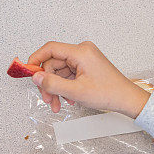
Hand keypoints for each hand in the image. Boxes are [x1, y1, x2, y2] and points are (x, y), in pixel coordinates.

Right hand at [28, 41, 151, 116]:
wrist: (126, 99)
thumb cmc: (108, 93)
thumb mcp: (76, 91)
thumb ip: (53, 83)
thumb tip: (35, 76)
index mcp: (81, 52)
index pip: (50, 48)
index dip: (36, 60)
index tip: (27, 72)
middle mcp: (82, 51)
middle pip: (53, 63)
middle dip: (48, 82)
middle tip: (47, 99)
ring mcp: (84, 58)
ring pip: (60, 71)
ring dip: (56, 88)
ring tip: (58, 104)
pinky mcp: (86, 66)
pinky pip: (68, 74)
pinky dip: (65, 86)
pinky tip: (68, 99)